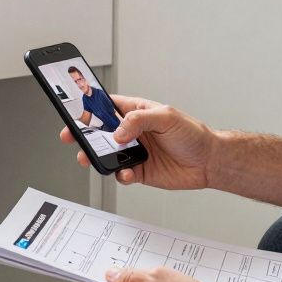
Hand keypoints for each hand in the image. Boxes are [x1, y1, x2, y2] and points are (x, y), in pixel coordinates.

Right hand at [59, 95, 217, 188]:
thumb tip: (118, 132)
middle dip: (84, 135)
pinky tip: (125, 173)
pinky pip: (121, 174)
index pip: (107, 106)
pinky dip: (119, 175)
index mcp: (137, 112)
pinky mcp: (139, 171)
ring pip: (107, 155)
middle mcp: (133, 132)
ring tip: (90, 158)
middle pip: (101, 132)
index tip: (75, 111)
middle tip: (72, 137)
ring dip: (96, 157)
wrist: (209, 162)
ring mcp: (135, 152)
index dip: (90, 108)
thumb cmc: (193, 134)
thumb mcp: (167, 117)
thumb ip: (139, 121)